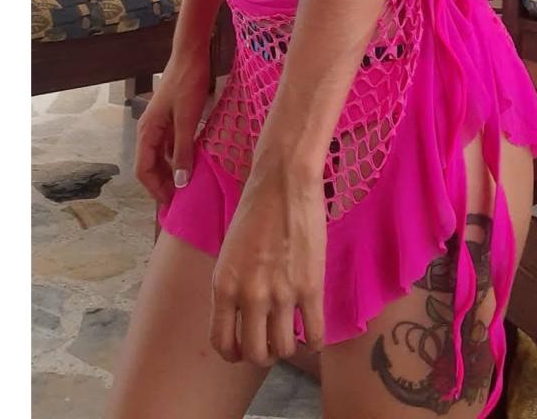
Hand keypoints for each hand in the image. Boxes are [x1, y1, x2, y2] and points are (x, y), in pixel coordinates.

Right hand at [134, 57, 211, 207]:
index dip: (155, 189)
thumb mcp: (188, 120)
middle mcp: (149, 130)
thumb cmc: (187, 84)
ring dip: (170, 173)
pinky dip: (177, 158)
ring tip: (185, 188)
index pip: (143, 170)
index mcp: (147, 131)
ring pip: (159, 157)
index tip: (171, 204)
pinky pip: (170, 146)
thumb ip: (183, 151)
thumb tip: (179, 183)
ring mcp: (159, 125)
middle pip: (150, 166)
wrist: (191, 54)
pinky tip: (191, 165)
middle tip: (180, 201)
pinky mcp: (170, 119)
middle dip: (162, 185)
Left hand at [210, 156, 326, 364]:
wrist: (284, 182)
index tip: (243, 350)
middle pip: (255, 353)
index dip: (233, 354)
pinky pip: (314, 334)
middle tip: (271, 342)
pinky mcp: (311, 287)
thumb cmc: (255, 210)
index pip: (222, 343)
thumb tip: (242, 317)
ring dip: (288, 347)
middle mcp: (249, 296)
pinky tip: (313, 334)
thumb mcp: (229, 253)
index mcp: (223, 286)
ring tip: (292, 335)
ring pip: (284, 348)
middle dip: (263, 354)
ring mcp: (281, 294)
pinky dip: (314, 342)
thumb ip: (232, 287)